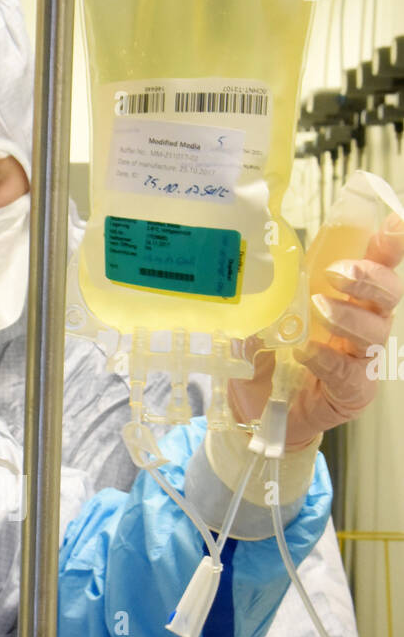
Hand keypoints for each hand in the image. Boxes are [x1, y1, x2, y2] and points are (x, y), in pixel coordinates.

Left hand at [229, 215, 403, 449]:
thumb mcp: (259, 322)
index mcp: (348, 300)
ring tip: (317, 310)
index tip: (395, 224)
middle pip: (388, 294)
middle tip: (335, 274)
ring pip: (375, 331)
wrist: (260, 412)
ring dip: (347, 316)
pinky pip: (350, 372)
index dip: (390, 244)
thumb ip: (261, 302)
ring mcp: (362, 359)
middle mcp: (364, 325)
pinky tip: (306, 353)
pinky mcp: (354, 391)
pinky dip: (328, 360)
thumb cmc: (269, 361)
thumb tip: (247, 281)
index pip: (378, 266)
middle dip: (367, 278)